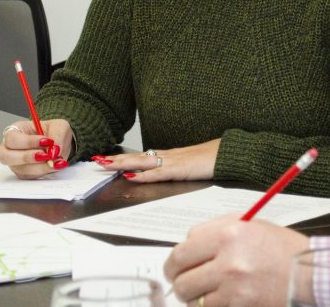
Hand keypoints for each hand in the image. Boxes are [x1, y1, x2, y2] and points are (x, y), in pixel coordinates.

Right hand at [0, 118, 72, 177]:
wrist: (58, 144)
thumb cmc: (53, 132)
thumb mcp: (60, 126)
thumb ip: (58, 134)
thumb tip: (54, 150)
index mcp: (14, 131)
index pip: (12, 138)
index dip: (28, 142)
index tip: (47, 142)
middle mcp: (10, 148)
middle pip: (5, 157)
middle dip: (27, 157)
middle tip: (46, 155)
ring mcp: (15, 163)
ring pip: (20, 169)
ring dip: (40, 167)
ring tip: (56, 161)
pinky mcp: (24, 173)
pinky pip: (30, 176)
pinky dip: (44, 172)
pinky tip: (56, 165)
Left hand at [97, 139, 220, 181]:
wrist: (232, 153)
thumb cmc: (217, 159)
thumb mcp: (195, 166)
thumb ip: (182, 170)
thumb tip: (171, 174)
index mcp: (173, 156)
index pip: (144, 156)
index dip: (126, 158)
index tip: (110, 158)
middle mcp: (170, 156)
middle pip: (138, 157)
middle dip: (117, 159)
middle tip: (98, 160)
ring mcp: (175, 161)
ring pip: (143, 162)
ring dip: (123, 164)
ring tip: (106, 164)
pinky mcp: (181, 169)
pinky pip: (158, 172)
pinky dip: (144, 174)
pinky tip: (132, 176)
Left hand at [164, 215, 308, 306]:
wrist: (307, 273)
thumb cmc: (280, 248)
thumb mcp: (249, 224)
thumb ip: (215, 229)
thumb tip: (187, 243)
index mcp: (228, 234)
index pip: (181, 252)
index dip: (174, 263)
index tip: (176, 268)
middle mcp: (228, 260)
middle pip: (181, 278)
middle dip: (180, 282)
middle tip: (186, 283)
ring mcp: (233, 288)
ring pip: (192, 299)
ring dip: (195, 297)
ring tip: (209, 291)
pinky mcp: (238, 306)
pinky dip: (212, 306)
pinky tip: (223, 299)